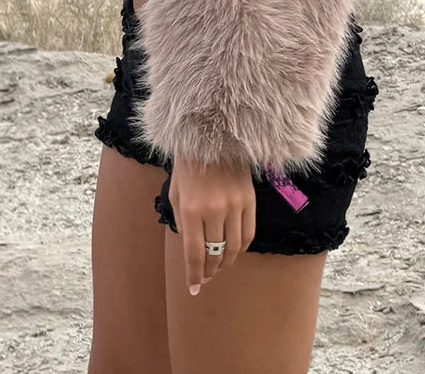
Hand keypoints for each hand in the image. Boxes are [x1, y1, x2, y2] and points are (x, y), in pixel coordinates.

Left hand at [168, 155, 256, 295]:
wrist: (211, 136)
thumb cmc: (188, 165)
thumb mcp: (175, 194)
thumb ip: (182, 223)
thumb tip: (191, 248)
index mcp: (191, 209)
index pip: (194, 254)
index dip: (194, 275)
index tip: (194, 289)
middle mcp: (214, 210)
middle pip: (215, 253)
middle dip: (209, 270)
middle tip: (205, 277)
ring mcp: (234, 205)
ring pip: (234, 248)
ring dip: (226, 262)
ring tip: (219, 266)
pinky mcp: (249, 200)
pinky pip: (248, 233)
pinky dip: (242, 247)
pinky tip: (234, 251)